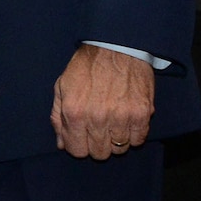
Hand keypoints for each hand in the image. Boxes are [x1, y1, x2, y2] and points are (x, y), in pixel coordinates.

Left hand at [51, 44, 154, 159]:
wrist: (115, 48)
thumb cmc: (86, 67)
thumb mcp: (62, 88)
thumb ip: (58, 117)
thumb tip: (62, 144)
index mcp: (74, 113)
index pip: (77, 151)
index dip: (79, 146)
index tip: (83, 138)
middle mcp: (97, 119)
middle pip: (99, 153)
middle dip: (97, 145)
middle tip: (99, 131)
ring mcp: (121, 117)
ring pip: (119, 148)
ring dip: (116, 140)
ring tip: (113, 124)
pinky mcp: (142, 113)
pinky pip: (139, 139)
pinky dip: (134, 135)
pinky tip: (128, 123)